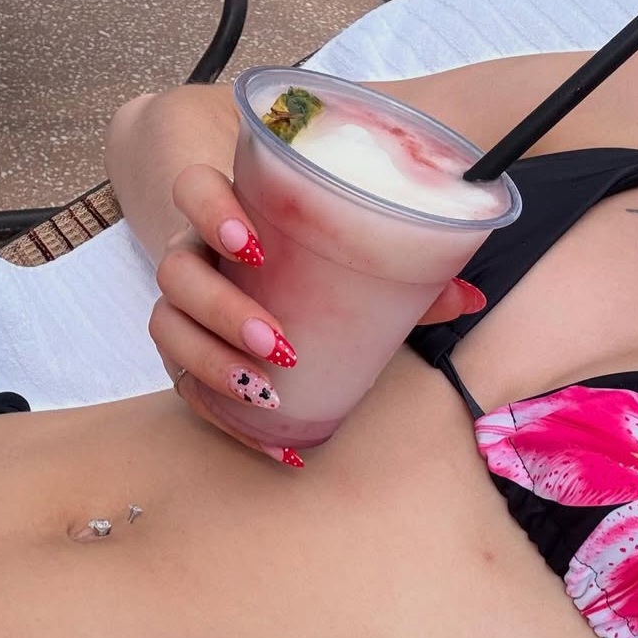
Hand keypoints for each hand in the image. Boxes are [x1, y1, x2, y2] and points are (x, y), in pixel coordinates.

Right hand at [151, 163, 486, 466]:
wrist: (262, 285)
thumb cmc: (309, 267)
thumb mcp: (350, 261)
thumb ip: (402, 270)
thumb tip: (470, 298)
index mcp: (230, 216)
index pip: (194, 189)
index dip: (210, 211)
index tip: (250, 243)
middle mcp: (194, 259)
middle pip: (176, 273)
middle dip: (222, 308)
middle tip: (277, 341)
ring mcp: (183, 311)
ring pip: (167, 330)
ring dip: (214, 364)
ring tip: (267, 393)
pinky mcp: (185, 361)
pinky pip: (189, 393)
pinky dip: (232, 423)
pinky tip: (277, 448)